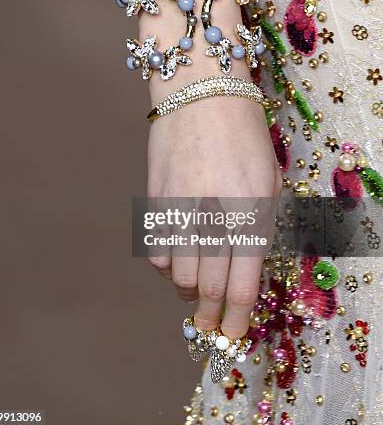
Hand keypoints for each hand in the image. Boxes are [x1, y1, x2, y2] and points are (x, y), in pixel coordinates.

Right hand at [147, 97, 281, 338]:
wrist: (200, 91)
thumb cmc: (243, 133)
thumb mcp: (269, 177)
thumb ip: (260, 225)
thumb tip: (247, 269)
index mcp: (250, 209)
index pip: (242, 283)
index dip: (238, 317)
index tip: (234, 333)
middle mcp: (214, 213)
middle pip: (209, 286)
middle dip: (212, 314)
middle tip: (212, 322)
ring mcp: (180, 207)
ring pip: (178, 274)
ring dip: (189, 290)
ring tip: (196, 286)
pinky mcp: (155, 199)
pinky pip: (155, 251)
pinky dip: (166, 265)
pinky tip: (176, 256)